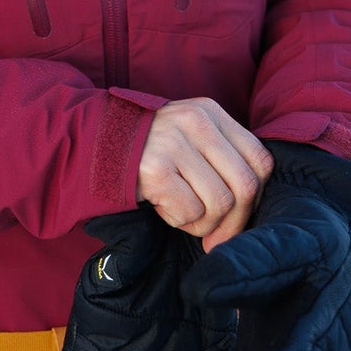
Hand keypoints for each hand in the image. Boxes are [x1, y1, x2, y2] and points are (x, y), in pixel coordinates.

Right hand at [137, 98, 272, 248]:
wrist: (90, 144)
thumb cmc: (148, 150)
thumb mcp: (189, 138)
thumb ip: (221, 161)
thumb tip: (248, 214)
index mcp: (210, 112)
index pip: (260, 160)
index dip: (257, 197)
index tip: (239, 216)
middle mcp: (196, 122)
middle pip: (245, 186)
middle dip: (235, 223)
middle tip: (217, 239)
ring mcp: (174, 144)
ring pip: (219, 204)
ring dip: (203, 223)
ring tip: (182, 213)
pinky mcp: (154, 169)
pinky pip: (188, 212)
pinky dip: (178, 220)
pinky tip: (161, 206)